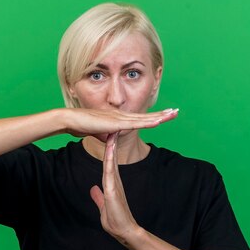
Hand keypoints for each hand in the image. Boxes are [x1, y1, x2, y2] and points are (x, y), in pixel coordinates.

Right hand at [63, 108, 177, 139]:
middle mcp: (122, 115)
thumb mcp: (101, 133)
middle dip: (162, 114)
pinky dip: (148, 122)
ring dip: (159, 116)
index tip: (166, 115)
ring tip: (173, 114)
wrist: (72, 120)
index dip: (153, 116)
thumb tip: (111, 138)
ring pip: (144, 118)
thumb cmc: (84, 126)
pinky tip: (158, 121)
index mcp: (120, 118)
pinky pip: (136, 123)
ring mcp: (120, 118)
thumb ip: (109, 135)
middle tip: (176, 111)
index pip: (140, 118)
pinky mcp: (116, 122)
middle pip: (146, 115)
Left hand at [89, 132, 140, 244]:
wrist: (124, 231)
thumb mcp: (103, 205)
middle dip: (111, 143)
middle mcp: (114, 181)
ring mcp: (114, 184)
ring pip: (111, 163)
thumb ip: (98, 196)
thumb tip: (93, 189)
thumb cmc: (116, 220)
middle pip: (111, 158)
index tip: (107, 137)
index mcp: (111, 183)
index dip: (107, 150)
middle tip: (112, 127)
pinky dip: (109, 162)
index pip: (108, 163)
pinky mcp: (113, 190)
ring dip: (111, 148)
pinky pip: (110, 173)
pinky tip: (109, 153)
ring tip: (111, 134)